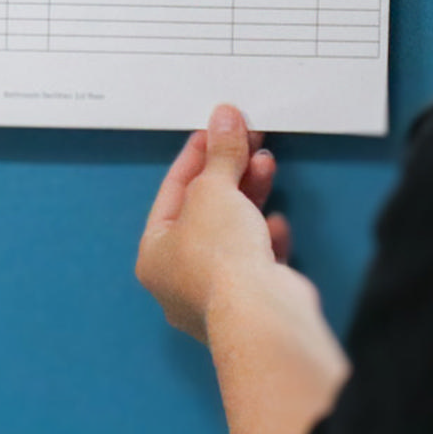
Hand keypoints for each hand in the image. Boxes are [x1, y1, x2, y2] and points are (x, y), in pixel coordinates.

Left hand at [136, 104, 293, 342]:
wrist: (259, 314)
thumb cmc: (219, 260)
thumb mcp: (214, 189)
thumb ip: (220, 153)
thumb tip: (223, 118)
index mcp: (155, 254)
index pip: (173, 192)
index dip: (196, 155)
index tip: (215, 129)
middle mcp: (179, 279)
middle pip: (205, 211)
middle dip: (229, 173)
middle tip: (247, 141)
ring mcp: (216, 294)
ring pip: (232, 232)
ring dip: (250, 196)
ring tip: (266, 165)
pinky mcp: (251, 302)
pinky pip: (257, 259)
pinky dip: (267, 236)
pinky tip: (277, 223)